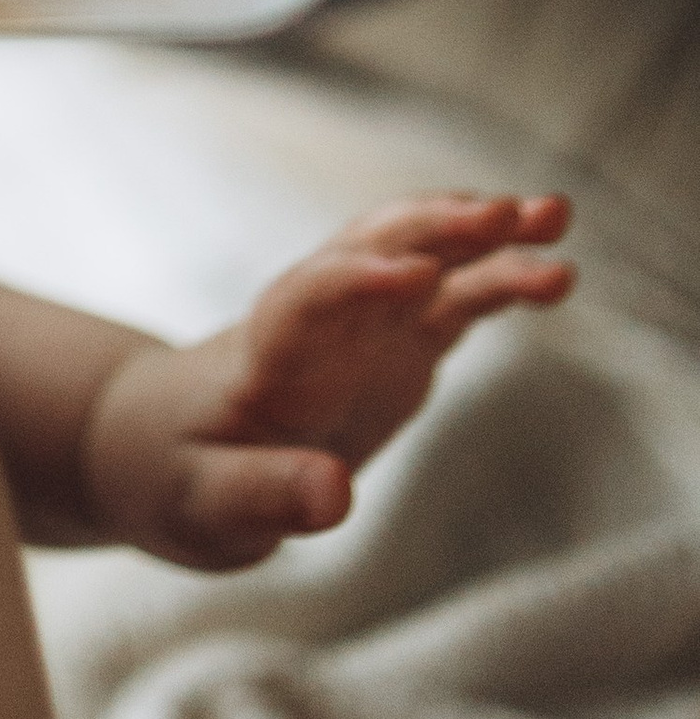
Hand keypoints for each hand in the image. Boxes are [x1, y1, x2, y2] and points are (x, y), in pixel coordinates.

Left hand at [82, 192, 573, 570]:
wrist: (165, 441)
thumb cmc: (179, 472)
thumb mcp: (207, 504)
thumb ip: (266, 496)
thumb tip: (335, 494)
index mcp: (266, 352)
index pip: (307, 297)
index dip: (355, 281)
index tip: (415, 276)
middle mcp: (316, 320)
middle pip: (370, 249)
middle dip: (434, 227)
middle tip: (507, 214)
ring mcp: (360, 325)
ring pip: (420, 258)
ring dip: (479, 233)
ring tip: (553, 215)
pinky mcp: (393, 344)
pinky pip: (449, 301)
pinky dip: (495, 281)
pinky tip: (552, 273)